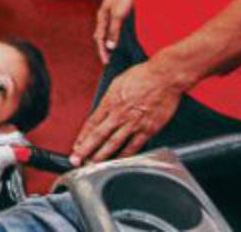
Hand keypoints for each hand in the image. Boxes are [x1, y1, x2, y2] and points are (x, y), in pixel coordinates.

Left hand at [70, 57, 186, 164]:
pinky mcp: (148, 129)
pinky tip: (119, 162)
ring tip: (93, 165)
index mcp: (110, 101)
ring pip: (113, 144)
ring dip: (102, 156)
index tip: (76, 146)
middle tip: (76, 160)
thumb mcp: (117, 83)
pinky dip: (125, 156)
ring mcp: (133, 123)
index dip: (82, 137)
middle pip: (98, 135)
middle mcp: (119, 114)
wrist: (164, 77)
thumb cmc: (143, 76)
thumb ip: (110, 98)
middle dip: (85, 150)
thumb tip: (102, 109)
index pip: (91, 123)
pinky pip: (134, 146)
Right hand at [94, 0, 136, 63]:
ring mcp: (112, 13)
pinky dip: (116, 35)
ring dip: (109, 42)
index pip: (100, 38)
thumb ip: (114, 30)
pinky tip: (120, 39)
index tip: (106, 63)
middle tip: (108, 61)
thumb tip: (109, 46)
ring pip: (108, 32)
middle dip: (103, 48)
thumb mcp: (119, 15)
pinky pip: (116, 27)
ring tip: (113, 53)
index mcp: (102, 16)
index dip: (102, 51)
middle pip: (102, 36)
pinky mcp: (120, 12)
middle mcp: (105, 16)